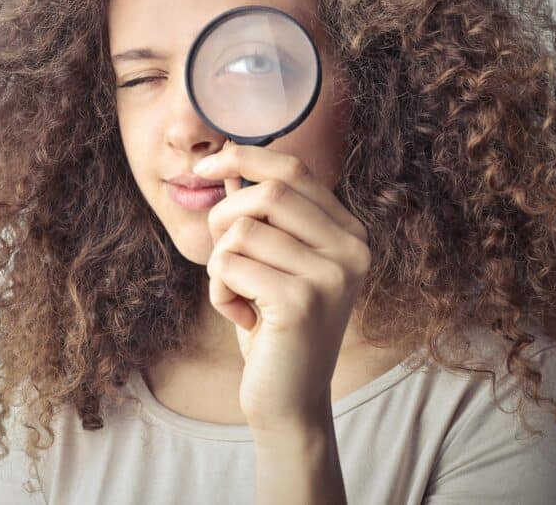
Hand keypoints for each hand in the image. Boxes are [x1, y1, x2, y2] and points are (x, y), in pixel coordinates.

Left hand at [193, 140, 371, 432]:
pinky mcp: (300, 302)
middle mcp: (351, 249)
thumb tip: (227, 164)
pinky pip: (229, 266)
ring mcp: (330, 276)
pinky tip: (242, 318)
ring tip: (239, 297)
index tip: (204, 167)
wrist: (289, 399)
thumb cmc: (275, 327)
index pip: (293, 170)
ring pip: (240, 230)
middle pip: (266, 193)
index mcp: (349, 232)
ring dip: (220, 264)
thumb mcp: (271, 263)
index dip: (243, 158)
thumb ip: (258, 215)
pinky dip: (219, 291)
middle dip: (223, 218)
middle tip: (221, 256)